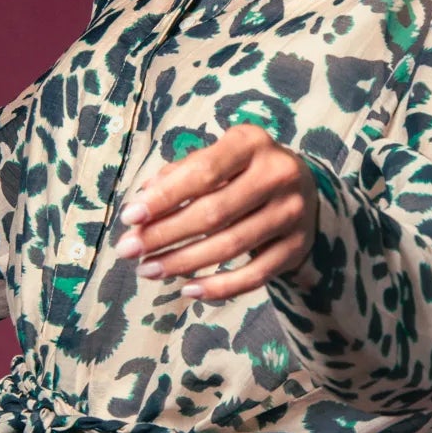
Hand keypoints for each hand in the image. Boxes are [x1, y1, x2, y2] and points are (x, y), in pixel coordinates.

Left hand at [113, 123, 318, 300]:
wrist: (302, 189)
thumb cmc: (241, 172)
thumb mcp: (215, 160)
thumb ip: (178, 177)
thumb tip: (140, 207)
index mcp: (252, 142)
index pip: (203, 172)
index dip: (163, 197)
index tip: (129, 218)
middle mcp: (278, 173)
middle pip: (214, 213)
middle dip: (164, 235)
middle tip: (129, 251)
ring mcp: (292, 212)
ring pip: (230, 246)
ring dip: (183, 262)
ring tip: (148, 270)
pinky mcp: (298, 246)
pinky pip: (255, 275)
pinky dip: (219, 287)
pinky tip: (188, 290)